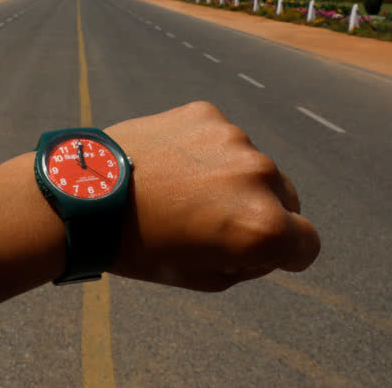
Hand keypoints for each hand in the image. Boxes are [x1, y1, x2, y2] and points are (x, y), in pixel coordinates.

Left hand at [0, 101, 319, 301]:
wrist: (84, 195)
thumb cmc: (141, 246)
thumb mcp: (204, 277)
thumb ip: (252, 260)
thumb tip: (272, 238)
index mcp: (262, 225)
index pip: (307, 244)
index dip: (284, 255)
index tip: (254, 252)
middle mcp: (259, 176)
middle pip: (285, 198)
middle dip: (262, 212)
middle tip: (211, 222)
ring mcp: (234, 138)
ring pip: (252, 165)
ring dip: (232, 178)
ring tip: (182, 190)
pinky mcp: (207, 113)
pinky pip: (222, 138)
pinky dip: (207, 151)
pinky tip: (171, 164)